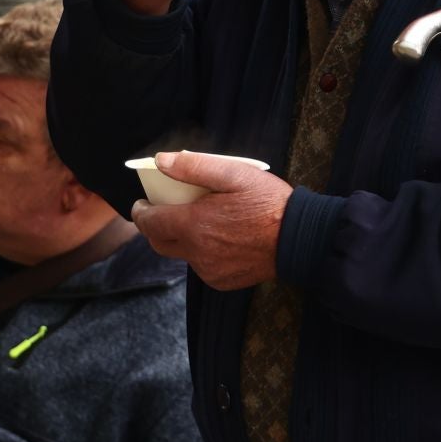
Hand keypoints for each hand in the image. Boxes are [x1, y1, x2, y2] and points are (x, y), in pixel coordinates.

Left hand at [133, 151, 291, 289]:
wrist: (300, 239)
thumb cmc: (269, 203)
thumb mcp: (234, 174)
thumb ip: (194, 166)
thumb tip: (161, 161)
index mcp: (194, 225)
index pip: (149, 222)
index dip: (141, 211)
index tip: (142, 203)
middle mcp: (196, 252)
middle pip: (158, 243)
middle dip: (155, 227)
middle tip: (165, 212)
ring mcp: (209, 270)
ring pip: (182, 255)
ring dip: (184, 240)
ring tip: (205, 223)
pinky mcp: (222, 280)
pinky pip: (202, 267)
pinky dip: (204, 253)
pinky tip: (224, 240)